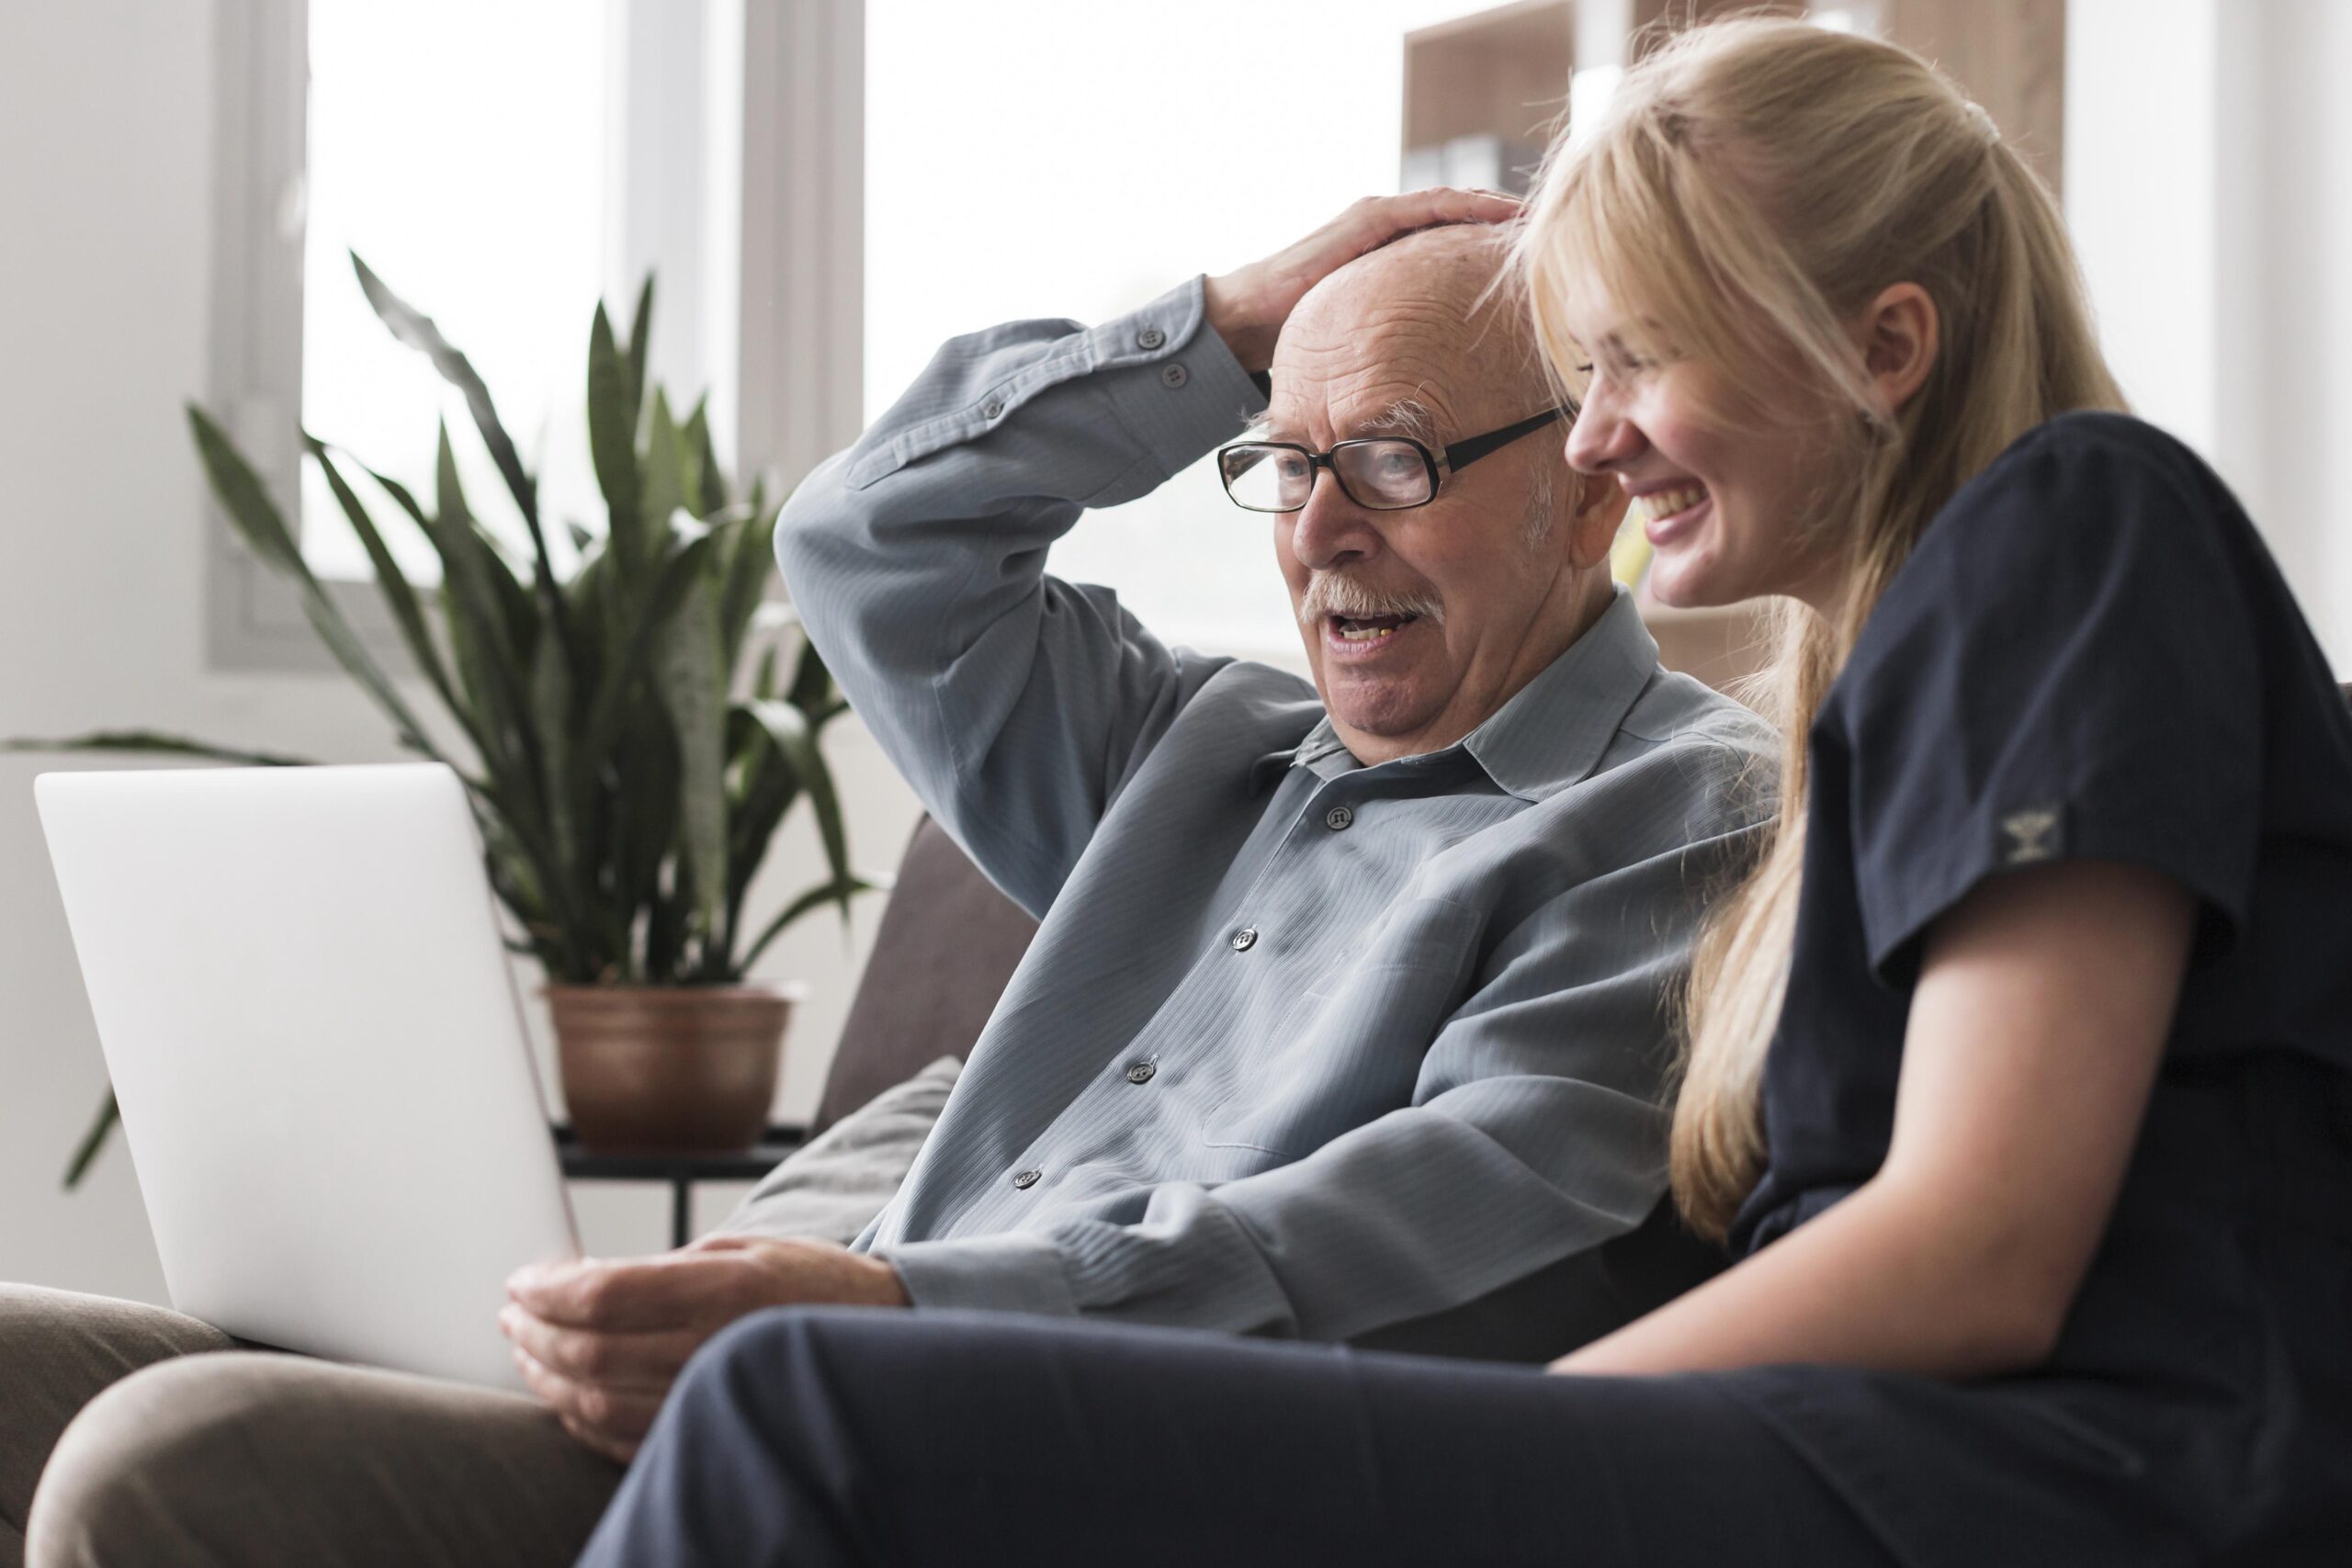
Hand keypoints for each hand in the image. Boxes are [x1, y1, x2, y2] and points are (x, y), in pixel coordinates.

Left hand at [501, 1234, 908, 1461]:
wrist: (875, 1336)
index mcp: (723, 1289)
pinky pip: (621, 1440)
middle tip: (512, 1313)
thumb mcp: (740, 1247)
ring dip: (548, 1377)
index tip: (521, 1281)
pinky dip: (580, 1420)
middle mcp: (714, 1349)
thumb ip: (661, 1269)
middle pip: (589, 1353)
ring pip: (595, 1404)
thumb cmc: (806, 1282)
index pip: (603, 1296)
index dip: (547, 1290)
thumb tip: (576, 1284)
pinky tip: (567, 1394)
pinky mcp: (708, 1435)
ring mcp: (710, 1399)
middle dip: (535, 1332)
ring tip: (528, 1350)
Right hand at [1203, 188, 1522, 372]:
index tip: (1540, 256)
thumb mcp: (1366, 337)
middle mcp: (1389, 228)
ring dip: (1498, 206)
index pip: (1456, 237)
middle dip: (1508, 220)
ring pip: (1454, 203)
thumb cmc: (1301, 335)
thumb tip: (1434, 387)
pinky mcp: (1367, 219)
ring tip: (1542, 215)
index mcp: (1392, 252)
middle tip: (1558, 227)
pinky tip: (1503, 212)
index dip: (1498, 241)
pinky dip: (1468, 206)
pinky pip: (1429, 207)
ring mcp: (1378, 218)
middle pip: (1463, 214)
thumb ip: (1398, 342)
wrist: (1251, 318)